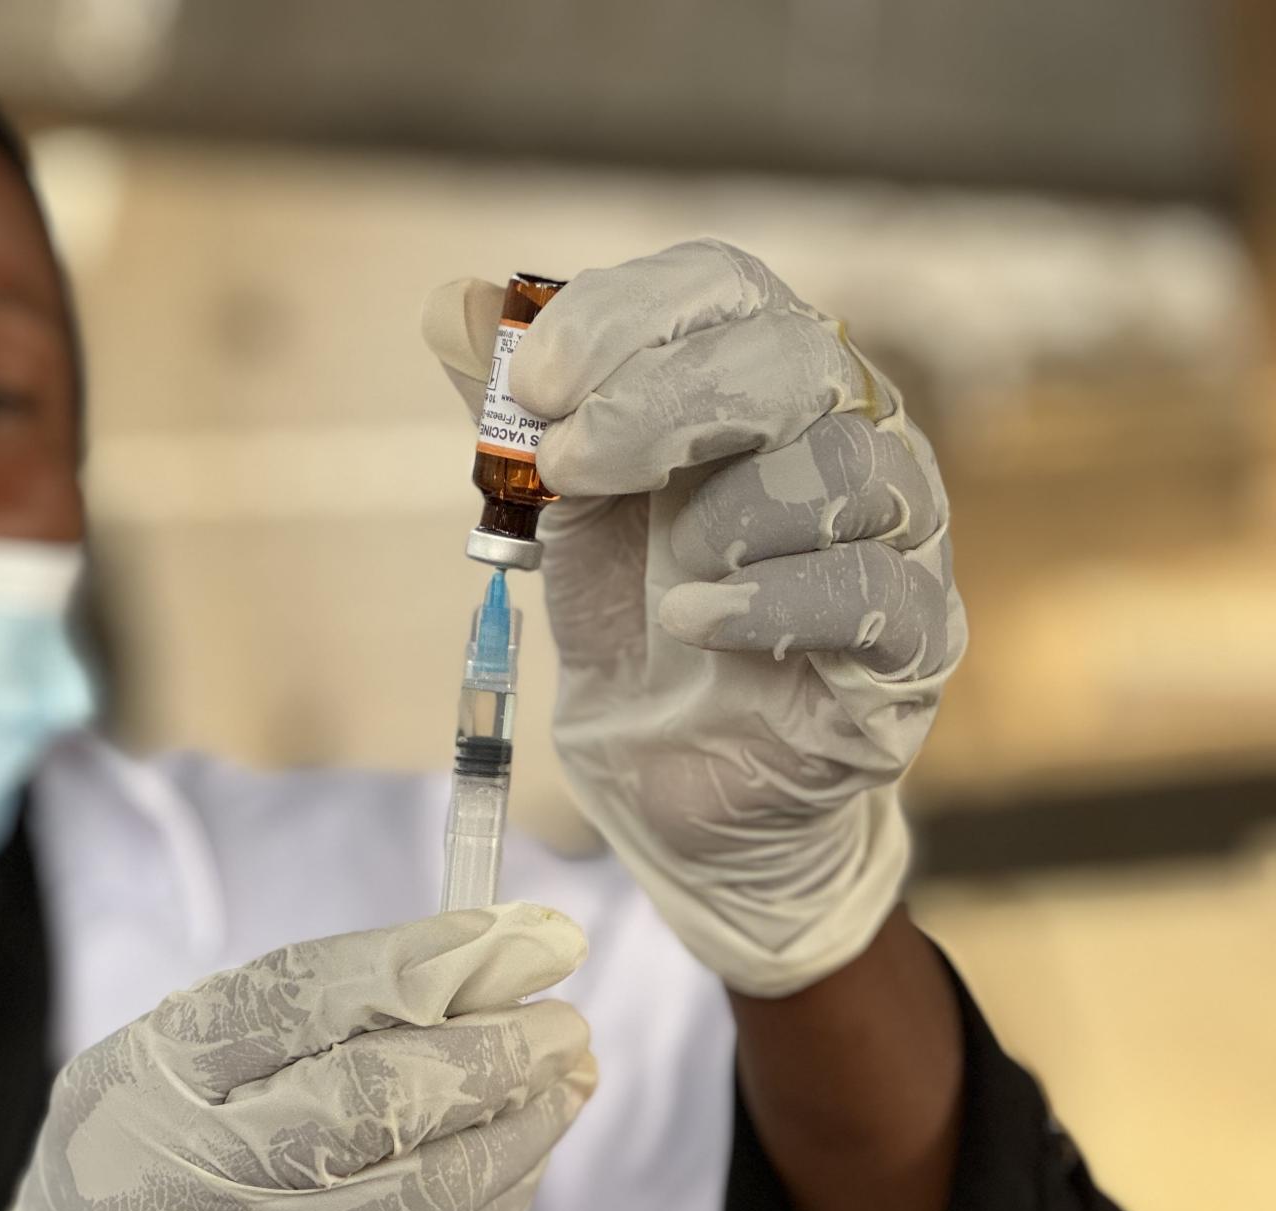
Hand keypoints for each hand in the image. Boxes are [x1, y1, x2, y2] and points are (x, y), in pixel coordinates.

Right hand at [0, 903, 596, 1210]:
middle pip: (372, 1102)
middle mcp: (185, 1186)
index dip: (426, 960)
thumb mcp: (172, 1062)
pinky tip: (524, 1155)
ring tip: (565, 1078)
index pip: (297, 1000)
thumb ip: (300, 1007)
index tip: (524, 936)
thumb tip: (472, 957)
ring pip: (421, 1195)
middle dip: (493, 1051)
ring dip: (519, 1129)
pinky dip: (496, 1202)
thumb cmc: (139, 1163)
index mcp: (143, 1085)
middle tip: (563, 1019)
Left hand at [422, 241, 964, 996]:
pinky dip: (765, 602)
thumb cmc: (632, 618)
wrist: (668, 770)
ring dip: (717, 517)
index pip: (727, 285)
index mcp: (762, 377)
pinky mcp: (916, 638)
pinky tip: (696, 623)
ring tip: (664, 577)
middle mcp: (853, 430)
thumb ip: (513, 412)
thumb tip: (450, 303)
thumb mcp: (560, 509)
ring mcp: (899, 531)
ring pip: (841, 467)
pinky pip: (867, 590)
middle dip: (661, 403)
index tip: (535, 385)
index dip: (626, 316)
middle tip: (568, 469)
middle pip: (793, 357)